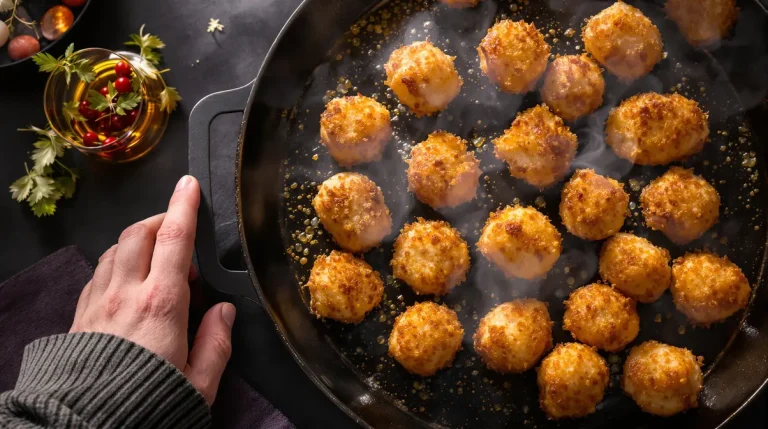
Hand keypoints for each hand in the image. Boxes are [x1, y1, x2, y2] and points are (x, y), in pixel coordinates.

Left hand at [70, 175, 234, 404]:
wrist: (86, 425)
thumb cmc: (149, 404)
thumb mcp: (199, 384)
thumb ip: (217, 343)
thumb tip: (224, 312)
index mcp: (163, 304)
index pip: (174, 239)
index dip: (183, 207)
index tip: (188, 185)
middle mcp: (127, 294)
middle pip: (137, 234)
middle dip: (159, 220)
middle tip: (178, 229)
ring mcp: (98, 302)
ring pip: (114, 250)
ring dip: (136, 241)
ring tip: (156, 258)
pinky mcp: (81, 316)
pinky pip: (97, 273)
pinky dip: (116, 263)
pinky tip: (127, 281)